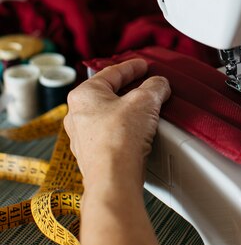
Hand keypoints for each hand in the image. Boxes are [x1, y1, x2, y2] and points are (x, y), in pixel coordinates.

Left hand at [63, 59, 169, 184]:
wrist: (113, 179)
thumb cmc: (119, 140)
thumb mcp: (145, 101)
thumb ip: (155, 86)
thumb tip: (159, 84)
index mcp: (84, 95)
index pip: (111, 73)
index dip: (131, 67)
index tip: (142, 66)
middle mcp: (77, 115)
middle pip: (108, 94)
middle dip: (130, 90)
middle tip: (146, 86)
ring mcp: (83, 137)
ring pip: (108, 116)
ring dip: (128, 111)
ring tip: (146, 110)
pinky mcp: (93, 156)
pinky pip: (110, 135)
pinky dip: (125, 130)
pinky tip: (138, 134)